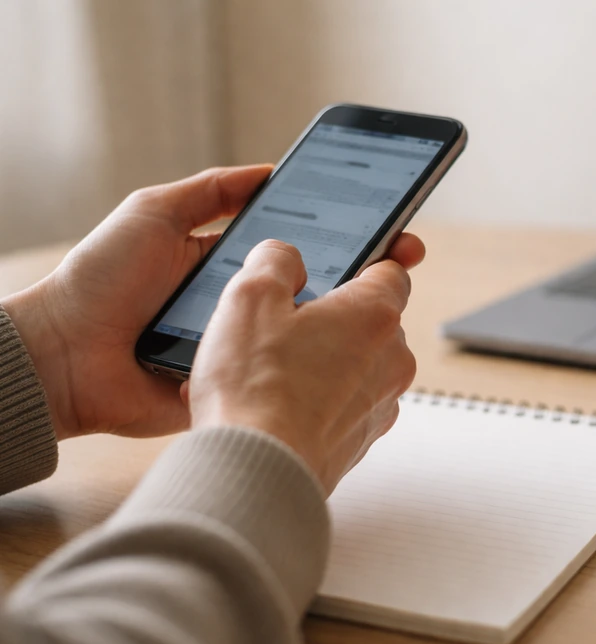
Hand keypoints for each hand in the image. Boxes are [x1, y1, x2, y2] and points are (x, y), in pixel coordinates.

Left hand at [0, 166, 424, 440]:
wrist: (66, 356)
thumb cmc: (100, 281)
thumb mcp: (154, 213)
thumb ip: (210, 190)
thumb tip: (267, 171)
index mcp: (229, 268)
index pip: (301, 249)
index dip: (344, 239)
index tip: (386, 228)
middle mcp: (244, 310)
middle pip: (314, 294)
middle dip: (359, 280)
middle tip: (400, 261)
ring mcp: (244, 353)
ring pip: (304, 340)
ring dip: (339, 329)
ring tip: (381, 307)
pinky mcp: (236, 390)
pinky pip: (279, 383)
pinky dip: (309, 376)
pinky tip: (343, 360)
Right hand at [187, 240, 418, 492]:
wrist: (258, 472)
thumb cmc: (256, 390)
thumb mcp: (249, 298)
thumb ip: (274, 261)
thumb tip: (285, 258)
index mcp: (375, 315)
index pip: (393, 270)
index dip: (373, 258)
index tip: (364, 254)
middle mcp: (392, 359)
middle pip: (370, 319)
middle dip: (333, 315)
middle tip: (285, 321)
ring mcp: (382, 403)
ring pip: (357, 364)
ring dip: (323, 359)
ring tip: (268, 369)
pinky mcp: (362, 439)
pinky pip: (343, 403)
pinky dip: (317, 398)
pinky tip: (272, 403)